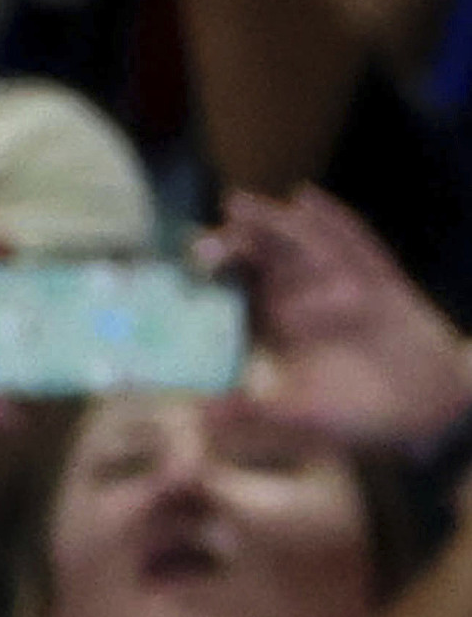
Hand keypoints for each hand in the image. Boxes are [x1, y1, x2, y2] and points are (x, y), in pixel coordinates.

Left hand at [206, 187, 471, 453]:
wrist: (428, 412)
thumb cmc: (360, 414)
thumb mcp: (301, 417)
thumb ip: (253, 416)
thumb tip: (200, 415)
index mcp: (278, 325)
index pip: (238, 289)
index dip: (214, 272)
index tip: (189, 264)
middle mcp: (305, 298)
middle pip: (263, 258)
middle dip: (236, 239)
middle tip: (204, 231)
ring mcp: (343, 287)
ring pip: (299, 245)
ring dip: (270, 223)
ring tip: (237, 203)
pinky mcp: (381, 284)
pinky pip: (355, 247)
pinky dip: (333, 223)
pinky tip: (308, 199)